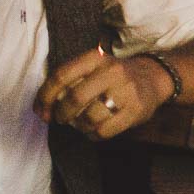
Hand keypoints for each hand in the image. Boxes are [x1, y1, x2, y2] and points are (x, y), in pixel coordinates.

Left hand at [34, 48, 171, 140]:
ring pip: (89, 117)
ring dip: (79, 125)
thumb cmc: (112, 77)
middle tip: (61, 119)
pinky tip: (94, 129)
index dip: (45, 96)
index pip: (61, 75)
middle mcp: (112, 71)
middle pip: (75, 98)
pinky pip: (104, 131)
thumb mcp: (92, 68)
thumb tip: (41, 110)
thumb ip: (67, 83)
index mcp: (96, 58)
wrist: (153, 78)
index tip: (41, 110)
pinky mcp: (135, 110)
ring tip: (81, 123)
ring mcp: (126, 91)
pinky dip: (93, 134)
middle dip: (61, 114)